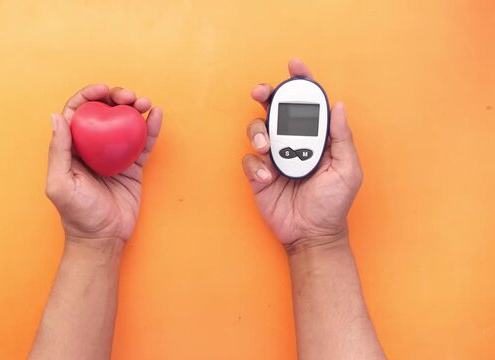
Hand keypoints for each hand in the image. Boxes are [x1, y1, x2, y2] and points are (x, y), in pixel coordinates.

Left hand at [46, 84, 162, 247]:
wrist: (103, 239)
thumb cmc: (77, 215)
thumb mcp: (60, 184)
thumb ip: (58, 151)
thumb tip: (57, 116)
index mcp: (72, 147)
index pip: (79, 112)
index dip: (89, 96)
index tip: (103, 91)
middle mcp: (93, 146)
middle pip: (105, 112)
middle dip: (117, 98)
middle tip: (129, 97)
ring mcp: (115, 155)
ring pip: (125, 123)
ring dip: (135, 107)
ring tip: (145, 103)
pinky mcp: (133, 166)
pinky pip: (143, 142)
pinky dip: (151, 127)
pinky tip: (157, 114)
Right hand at [242, 59, 362, 251]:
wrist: (311, 233)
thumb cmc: (333, 203)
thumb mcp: (347, 170)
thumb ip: (341, 138)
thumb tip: (339, 106)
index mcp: (316, 137)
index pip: (308, 104)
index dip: (301, 83)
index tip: (294, 66)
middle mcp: (293, 142)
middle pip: (276, 109)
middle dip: (267, 95)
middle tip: (261, 92)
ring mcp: (273, 157)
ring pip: (257, 129)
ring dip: (259, 133)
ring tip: (267, 150)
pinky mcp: (257, 174)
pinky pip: (248, 159)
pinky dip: (254, 165)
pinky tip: (267, 178)